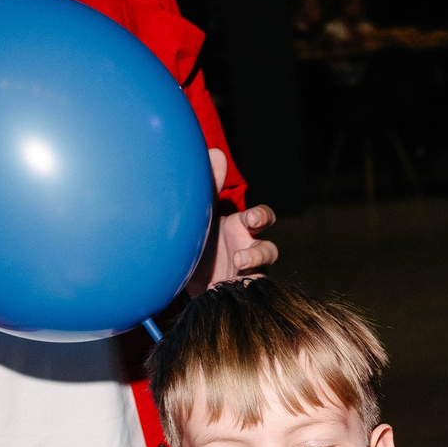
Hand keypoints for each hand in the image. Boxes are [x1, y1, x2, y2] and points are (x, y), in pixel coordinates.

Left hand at [196, 149, 278, 289]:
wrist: (178, 278)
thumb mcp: (200, 214)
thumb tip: (217, 152)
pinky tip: (224, 289)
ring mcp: (245, 275)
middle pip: (269, 251)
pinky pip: (251, 291)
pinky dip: (243, 289)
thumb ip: (210, 186)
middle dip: (261, 253)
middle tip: (242, 257)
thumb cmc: (195, 241)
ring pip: (262, 275)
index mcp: (240, 228)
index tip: (252, 220)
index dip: (262, 218)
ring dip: (251, 271)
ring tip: (234, 269)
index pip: (262, 219)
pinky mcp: (239, 294)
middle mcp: (247, 250)